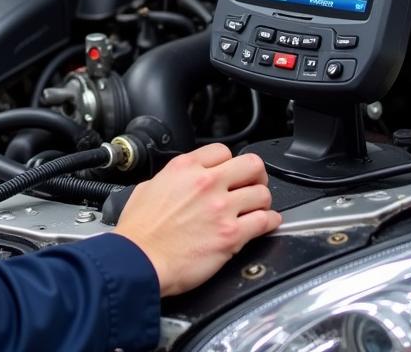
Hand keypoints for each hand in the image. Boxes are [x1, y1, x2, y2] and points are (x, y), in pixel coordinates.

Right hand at [114, 144, 280, 295]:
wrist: (140, 259)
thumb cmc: (140, 230)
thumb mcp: (149, 187)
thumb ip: (172, 179)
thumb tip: (180, 183)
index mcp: (185, 168)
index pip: (223, 151)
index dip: (229, 162)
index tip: (230, 173)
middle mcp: (206, 183)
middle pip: (251, 165)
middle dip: (255, 175)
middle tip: (253, 185)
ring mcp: (222, 208)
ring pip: (262, 193)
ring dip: (262, 201)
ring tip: (258, 208)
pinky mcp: (231, 235)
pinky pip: (265, 221)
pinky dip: (270, 222)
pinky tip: (267, 223)